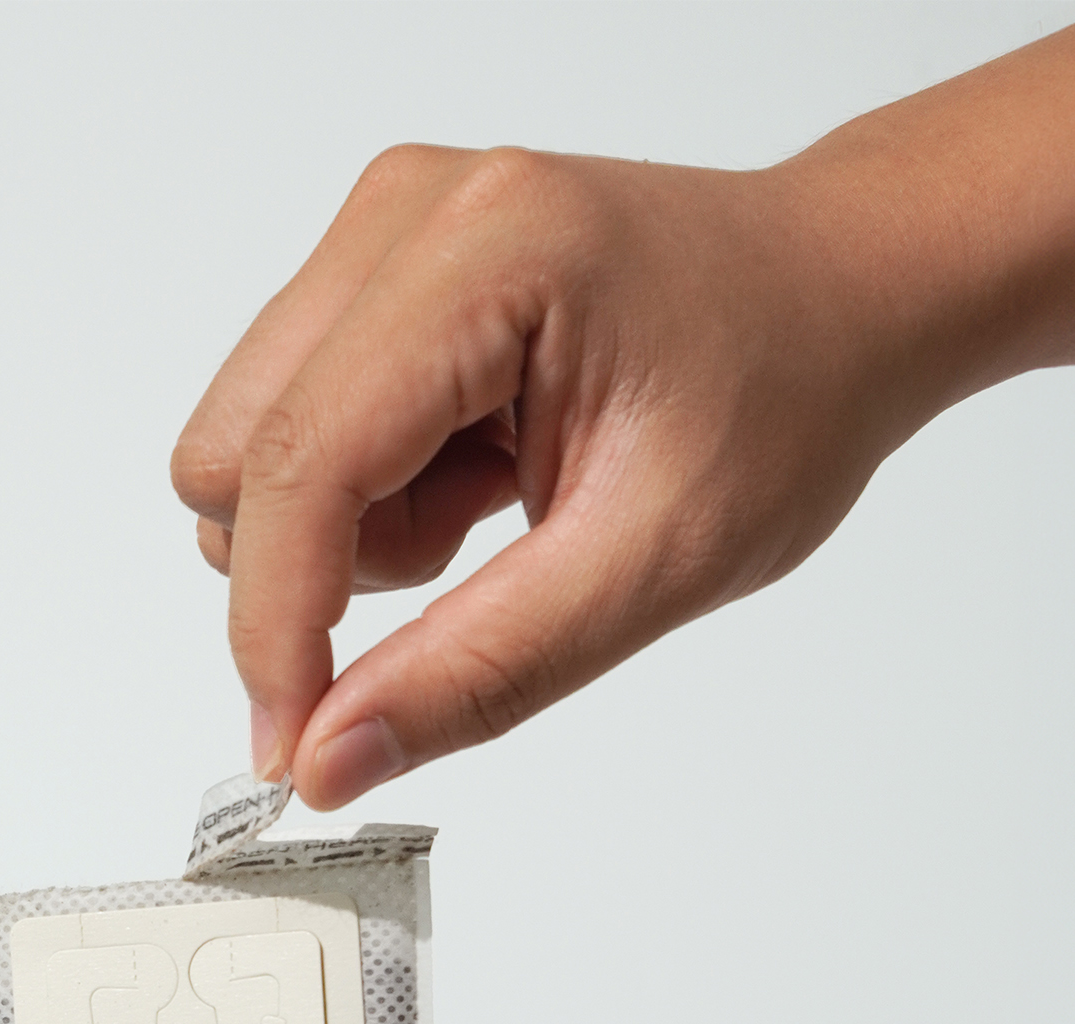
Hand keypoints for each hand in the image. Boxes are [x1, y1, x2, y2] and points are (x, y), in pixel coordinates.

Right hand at [171, 5, 1074, 810]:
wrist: (840, 297)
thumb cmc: (782, 394)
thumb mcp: (653, 564)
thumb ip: (480, 670)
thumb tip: (329, 756)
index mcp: (489, 257)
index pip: (302, 467)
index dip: (277, 629)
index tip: (294, 746)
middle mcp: (408, 215)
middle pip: (234, 455)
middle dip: (325, 567)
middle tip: (473, 567)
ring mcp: (384, 231)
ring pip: (250, 449)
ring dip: (355, 530)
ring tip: (499, 504)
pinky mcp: (378, 266)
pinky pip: (295, 426)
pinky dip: (374, 493)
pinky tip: (483, 472)